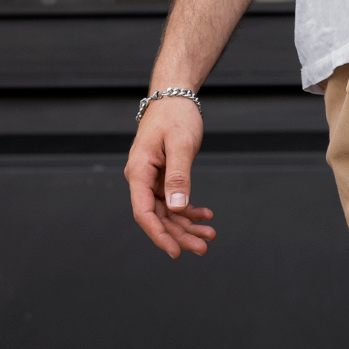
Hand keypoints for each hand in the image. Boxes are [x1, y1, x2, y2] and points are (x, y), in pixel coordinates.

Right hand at [124, 97, 216, 258]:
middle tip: (204, 248)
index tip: (176, 252)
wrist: (174, 96)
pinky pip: (174, 203)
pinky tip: (207, 216)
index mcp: (139, 171)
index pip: (143, 212)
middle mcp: (142, 179)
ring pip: (168, 213)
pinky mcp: (163, 179)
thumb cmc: (175, 115)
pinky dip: (190, 212)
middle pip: (158, 218)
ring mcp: (152, 180)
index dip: (159, 235)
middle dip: (180, 235)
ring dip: (187, 227)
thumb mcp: (181, 144)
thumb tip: (176, 207)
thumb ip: (178, 176)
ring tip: (210, 235)